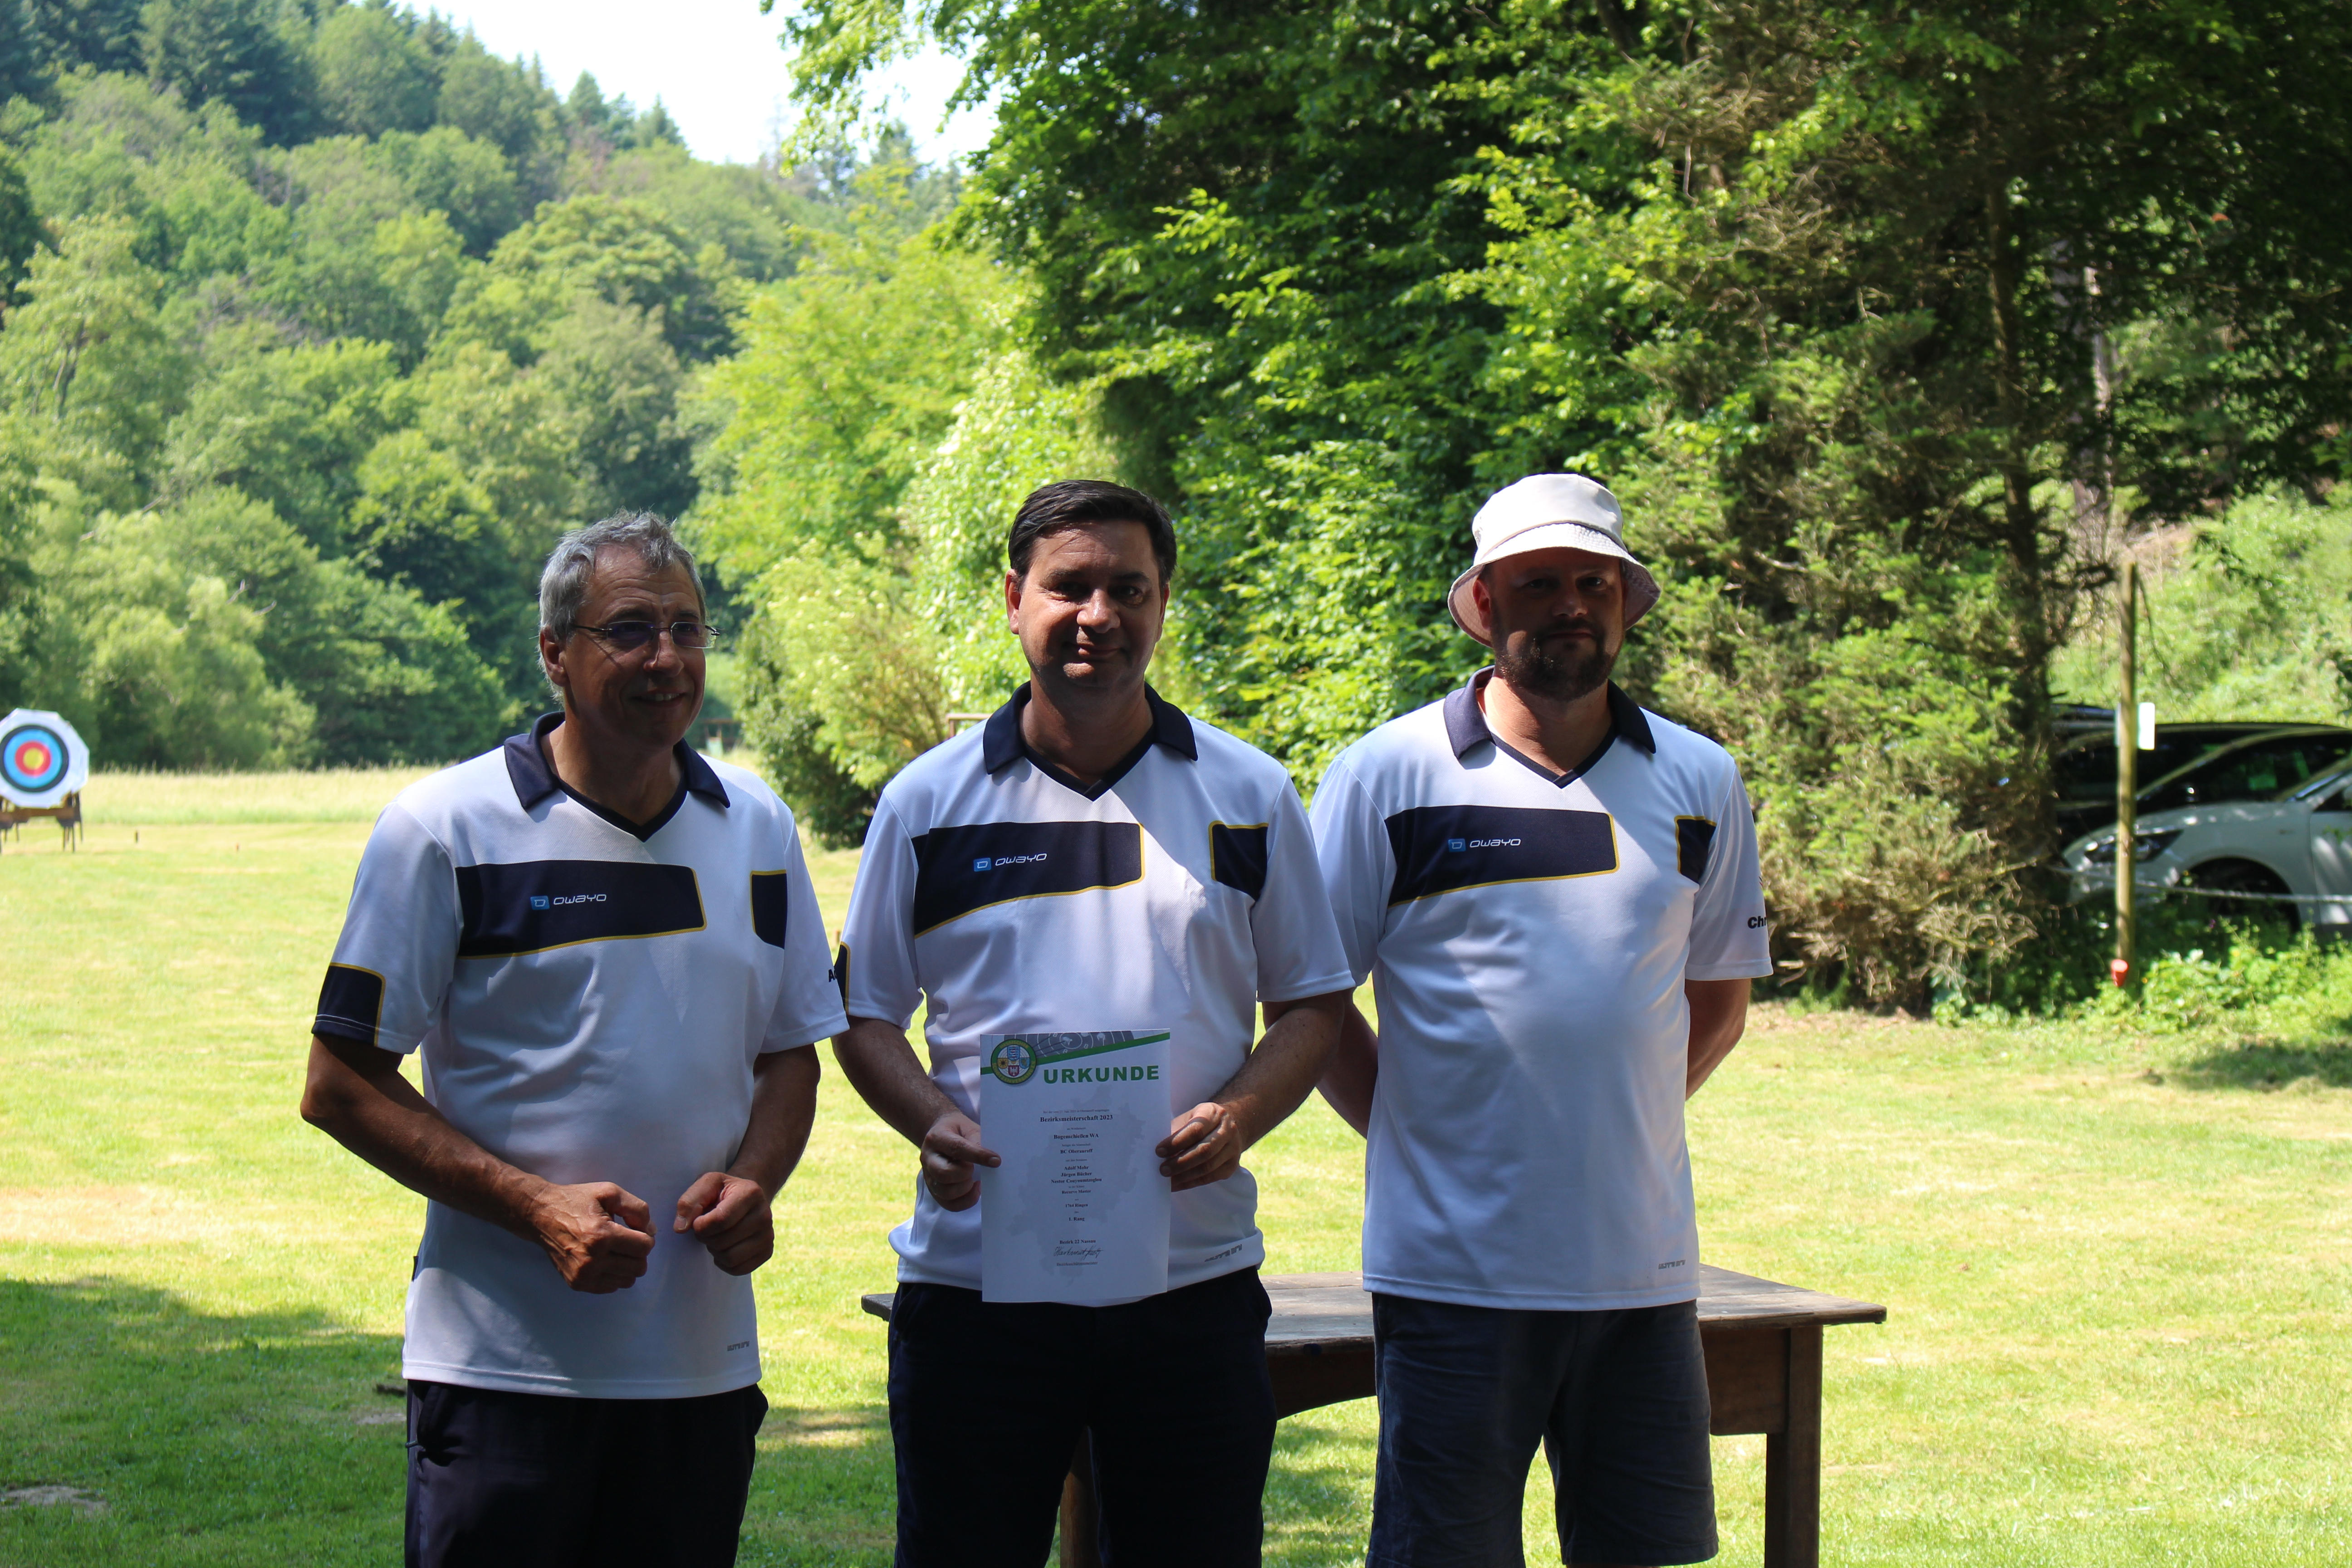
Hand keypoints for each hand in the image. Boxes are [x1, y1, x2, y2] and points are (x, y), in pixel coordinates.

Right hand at [528, 1181, 654, 1292]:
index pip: (645, 1247)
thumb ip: (637, 1209)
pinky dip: (614, 1275)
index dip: (645, 1236)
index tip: (632, 1228)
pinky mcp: (576, 1283)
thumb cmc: (578, 1201)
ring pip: (627, 1281)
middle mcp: (592, 1260)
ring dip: (627, 1265)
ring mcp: (583, 1275)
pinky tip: (604, 1259)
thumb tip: (652, 1232)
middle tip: (625, 1239)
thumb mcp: (610, 1192)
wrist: (541, 1215)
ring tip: (614, 1249)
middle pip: (639, 1267)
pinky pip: (611, 1287)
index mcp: (602, 1235)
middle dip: (638, 1252)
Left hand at [675, 1172, 775, 1275]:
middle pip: (722, 1242)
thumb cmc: (722, 1192)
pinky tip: (725, 1247)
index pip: (720, 1220)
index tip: (698, 1220)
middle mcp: (765, 1215)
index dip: (700, 1226)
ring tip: (716, 1236)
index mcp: (751, 1193)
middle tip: (707, 1228)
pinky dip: (724, 1262)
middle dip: (706, 1237)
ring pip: (730, 1258)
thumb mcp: (705, 1184)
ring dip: (714, 1250)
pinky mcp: (767, 1252)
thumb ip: (689, 1201)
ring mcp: (768, 1236)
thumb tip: (680, 1228)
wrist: (746, 1198)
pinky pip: (738, 1269)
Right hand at [921, 1109, 997, 1211]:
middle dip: (965, 1174)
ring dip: (965, 1189)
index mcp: (937, 1138)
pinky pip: (948, 1204)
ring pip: (944, 1192)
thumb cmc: (959, 1131)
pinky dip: (965, 1201)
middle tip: (975, 1169)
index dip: (977, 1156)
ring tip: (974, 1179)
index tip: (996, 1161)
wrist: (942, 1134)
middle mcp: (928, 1158)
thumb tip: (992, 1160)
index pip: (956, 1148)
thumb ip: (978, 1141)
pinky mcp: (933, 1190)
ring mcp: (928, 1176)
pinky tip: (973, 1189)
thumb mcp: (969, 1128)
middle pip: (944, 1173)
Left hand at [1158, 1101, 1244, 1191]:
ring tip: (1168, 1179)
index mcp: (1214, 1113)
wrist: (1226, 1127)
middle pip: (1204, 1150)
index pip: (1196, 1130)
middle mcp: (1227, 1130)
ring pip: (1208, 1167)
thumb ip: (1175, 1131)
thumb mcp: (1188, 1118)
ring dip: (1185, 1175)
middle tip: (1162, 1169)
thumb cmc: (1200, 1123)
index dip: (1176, 1142)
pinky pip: (1211, 1177)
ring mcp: (1233, 1149)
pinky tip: (1177, 1184)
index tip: (1158, 1151)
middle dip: (1180, 1162)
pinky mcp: (1232, 1166)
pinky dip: (1191, 1182)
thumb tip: (1155, 1150)